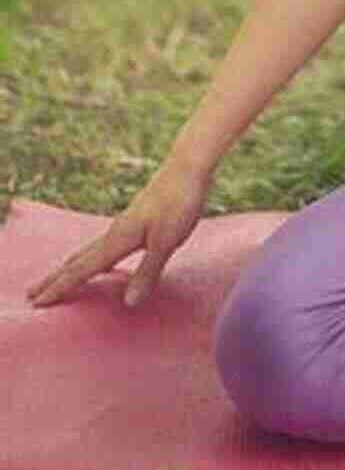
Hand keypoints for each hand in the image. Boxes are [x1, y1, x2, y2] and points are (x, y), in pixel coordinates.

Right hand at [25, 164, 210, 310]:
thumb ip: (147, 272)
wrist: (187, 165)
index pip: (81, 270)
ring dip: (69, 269)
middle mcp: (114, 233)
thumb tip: (128, 304)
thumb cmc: (179, 202)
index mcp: (117, 240)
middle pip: (77, 261)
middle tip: (31, 295)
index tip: (36, 303)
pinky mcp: (134, 221)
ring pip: (88, 252)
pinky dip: (90, 259)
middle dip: (54, 280)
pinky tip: (99, 264)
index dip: (60, 288)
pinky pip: (103, 246)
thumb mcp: (166, 242)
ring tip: (56, 280)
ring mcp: (123, 225)